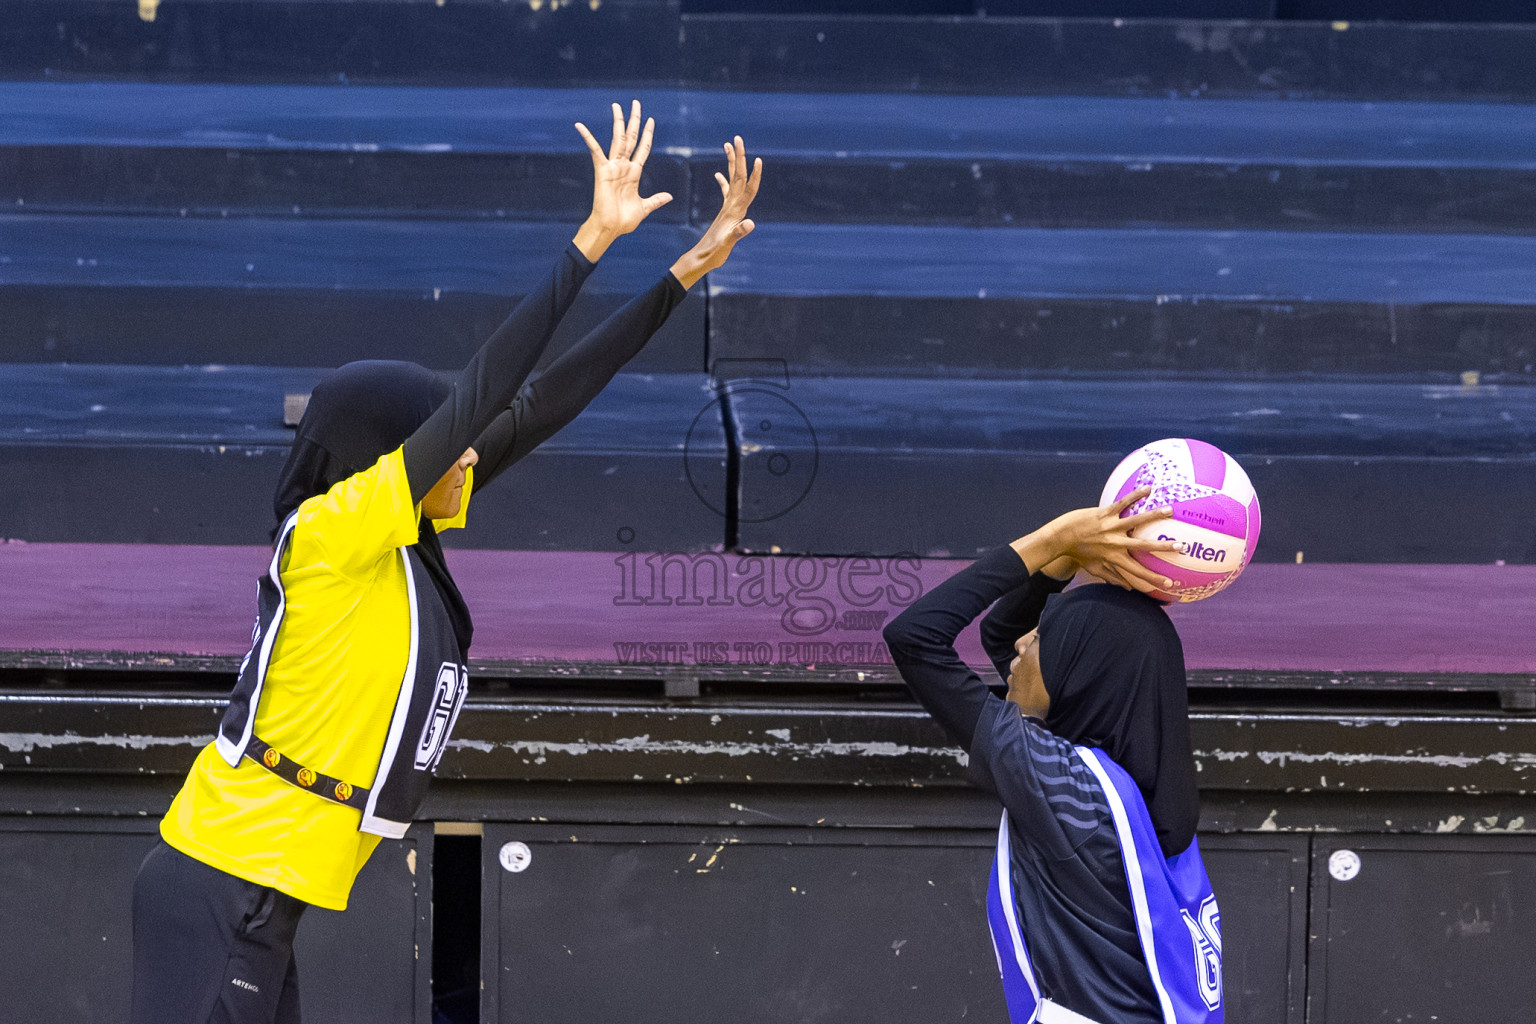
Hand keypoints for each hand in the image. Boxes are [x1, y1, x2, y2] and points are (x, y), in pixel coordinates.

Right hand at [572, 100, 672, 261]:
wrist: (610, 228)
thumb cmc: (624, 220)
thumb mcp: (644, 208)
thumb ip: (655, 200)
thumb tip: (669, 196)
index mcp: (634, 173)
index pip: (642, 148)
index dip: (647, 134)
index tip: (651, 120)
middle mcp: (623, 166)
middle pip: (630, 138)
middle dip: (634, 120)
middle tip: (636, 103)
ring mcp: (613, 167)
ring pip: (617, 139)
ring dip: (618, 122)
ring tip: (617, 105)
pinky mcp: (602, 171)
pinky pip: (594, 150)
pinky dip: (587, 137)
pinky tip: (579, 125)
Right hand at [670, 135, 761, 289]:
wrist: (705, 259)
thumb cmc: (715, 253)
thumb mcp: (728, 243)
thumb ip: (739, 233)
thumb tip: (751, 224)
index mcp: (736, 210)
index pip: (747, 188)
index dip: (754, 174)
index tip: (757, 159)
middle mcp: (735, 206)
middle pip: (740, 177)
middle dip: (740, 157)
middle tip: (737, 138)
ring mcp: (730, 208)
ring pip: (733, 180)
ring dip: (732, 163)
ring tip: (728, 145)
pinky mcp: (724, 212)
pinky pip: (725, 191)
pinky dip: (722, 180)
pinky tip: (717, 173)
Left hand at [1013, 488, 1180, 595]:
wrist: (1060, 537)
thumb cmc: (1079, 554)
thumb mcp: (1095, 568)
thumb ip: (1113, 577)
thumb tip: (1128, 588)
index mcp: (1114, 558)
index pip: (1137, 572)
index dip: (1154, 579)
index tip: (1170, 584)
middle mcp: (1115, 543)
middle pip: (1143, 546)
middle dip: (1163, 547)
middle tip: (1181, 547)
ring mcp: (1111, 527)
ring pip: (1137, 521)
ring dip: (1155, 515)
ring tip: (1171, 511)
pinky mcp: (1105, 513)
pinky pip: (1123, 503)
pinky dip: (1136, 496)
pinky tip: (1149, 489)